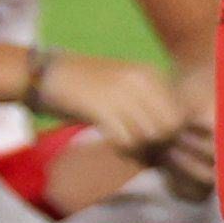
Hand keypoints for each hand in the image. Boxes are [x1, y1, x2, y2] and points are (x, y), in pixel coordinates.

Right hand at [41, 48, 190, 161]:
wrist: (44, 75)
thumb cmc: (84, 85)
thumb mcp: (123, 86)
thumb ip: (146, 104)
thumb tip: (167, 135)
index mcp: (151, 73)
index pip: (179, 111)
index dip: (169, 133)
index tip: (153, 141)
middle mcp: (142, 80)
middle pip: (169, 126)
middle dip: (158, 144)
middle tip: (140, 149)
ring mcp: (122, 93)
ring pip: (149, 135)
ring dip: (140, 149)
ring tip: (125, 146)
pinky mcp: (102, 108)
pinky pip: (126, 140)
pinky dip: (122, 149)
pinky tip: (112, 144)